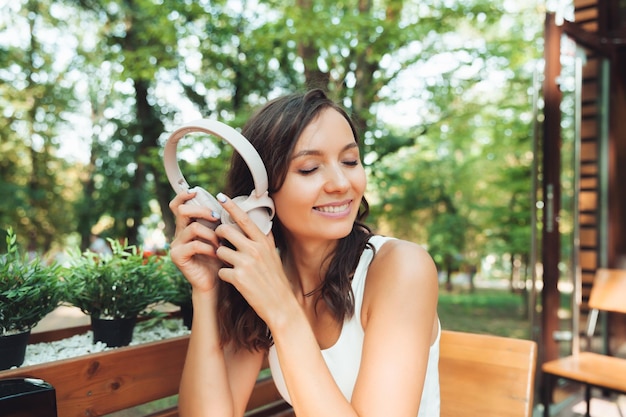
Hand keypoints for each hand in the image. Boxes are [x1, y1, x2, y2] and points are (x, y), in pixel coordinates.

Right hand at [169, 191, 222, 292]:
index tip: (195, 191)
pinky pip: (194, 244)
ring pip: (192, 227)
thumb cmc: (220, 258)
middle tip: (216, 217)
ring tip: (220, 243)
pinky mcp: (178, 256)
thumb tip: (228, 202)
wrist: (215, 282)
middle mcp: (179, 233)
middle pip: (181, 211)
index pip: (178, 205)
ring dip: (211, 233)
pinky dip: (208, 247)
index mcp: (187, 226)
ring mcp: (176, 245)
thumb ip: (218, 222)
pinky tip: (216, 254)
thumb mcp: (220, 236)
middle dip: (201, 210)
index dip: (183, 196)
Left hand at [213, 193, 292, 323]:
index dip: (231, 206)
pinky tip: (234, 281)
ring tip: (230, 266)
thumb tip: (250, 227)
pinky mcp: (238, 277)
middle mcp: (255, 249)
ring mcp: (246, 262)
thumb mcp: (273, 256)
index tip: (221, 196)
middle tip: (219, 241)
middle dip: (218, 235)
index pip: (245, 219)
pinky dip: (224, 276)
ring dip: (221, 258)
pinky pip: (221, 271)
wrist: (281, 305)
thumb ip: (262, 241)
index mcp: (264, 242)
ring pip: (220, 251)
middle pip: (226, 231)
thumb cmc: (275, 281)